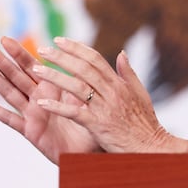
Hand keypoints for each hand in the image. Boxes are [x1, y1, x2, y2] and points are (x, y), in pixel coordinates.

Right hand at [0, 37, 99, 163]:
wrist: (92, 149)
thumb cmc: (92, 121)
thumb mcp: (88, 96)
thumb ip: (84, 78)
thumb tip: (88, 56)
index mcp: (52, 87)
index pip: (32, 66)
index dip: (19, 53)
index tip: (5, 38)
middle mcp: (39, 98)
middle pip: (16, 76)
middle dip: (1, 61)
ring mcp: (32, 114)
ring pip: (10, 93)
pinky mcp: (31, 131)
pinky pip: (11, 120)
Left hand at [32, 37, 187, 153]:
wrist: (150, 146)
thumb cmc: (145, 122)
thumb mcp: (140, 93)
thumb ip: (128, 73)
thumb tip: (122, 53)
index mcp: (119, 83)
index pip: (95, 59)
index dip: (76, 48)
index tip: (60, 41)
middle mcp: (112, 92)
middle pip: (83, 68)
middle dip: (61, 57)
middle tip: (42, 49)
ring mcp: (104, 108)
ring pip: (76, 87)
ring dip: (55, 77)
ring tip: (37, 70)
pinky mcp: (98, 125)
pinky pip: (74, 113)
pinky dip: (58, 107)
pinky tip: (42, 102)